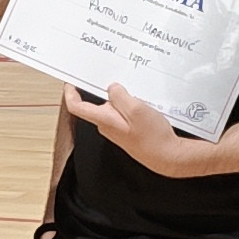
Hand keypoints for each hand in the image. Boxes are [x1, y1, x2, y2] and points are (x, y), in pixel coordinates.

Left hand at [63, 83, 193, 172]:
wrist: (167, 156)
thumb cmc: (153, 138)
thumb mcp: (136, 109)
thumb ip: (120, 96)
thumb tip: (112, 88)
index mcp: (104, 120)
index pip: (77, 107)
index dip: (70, 93)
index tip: (70, 82)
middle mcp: (107, 126)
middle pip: (97, 103)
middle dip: (107, 91)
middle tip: (120, 82)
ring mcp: (116, 130)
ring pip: (113, 107)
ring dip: (122, 99)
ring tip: (139, 100)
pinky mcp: (126, 131)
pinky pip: (123, 113)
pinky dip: (130, 107)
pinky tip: (144, 109)